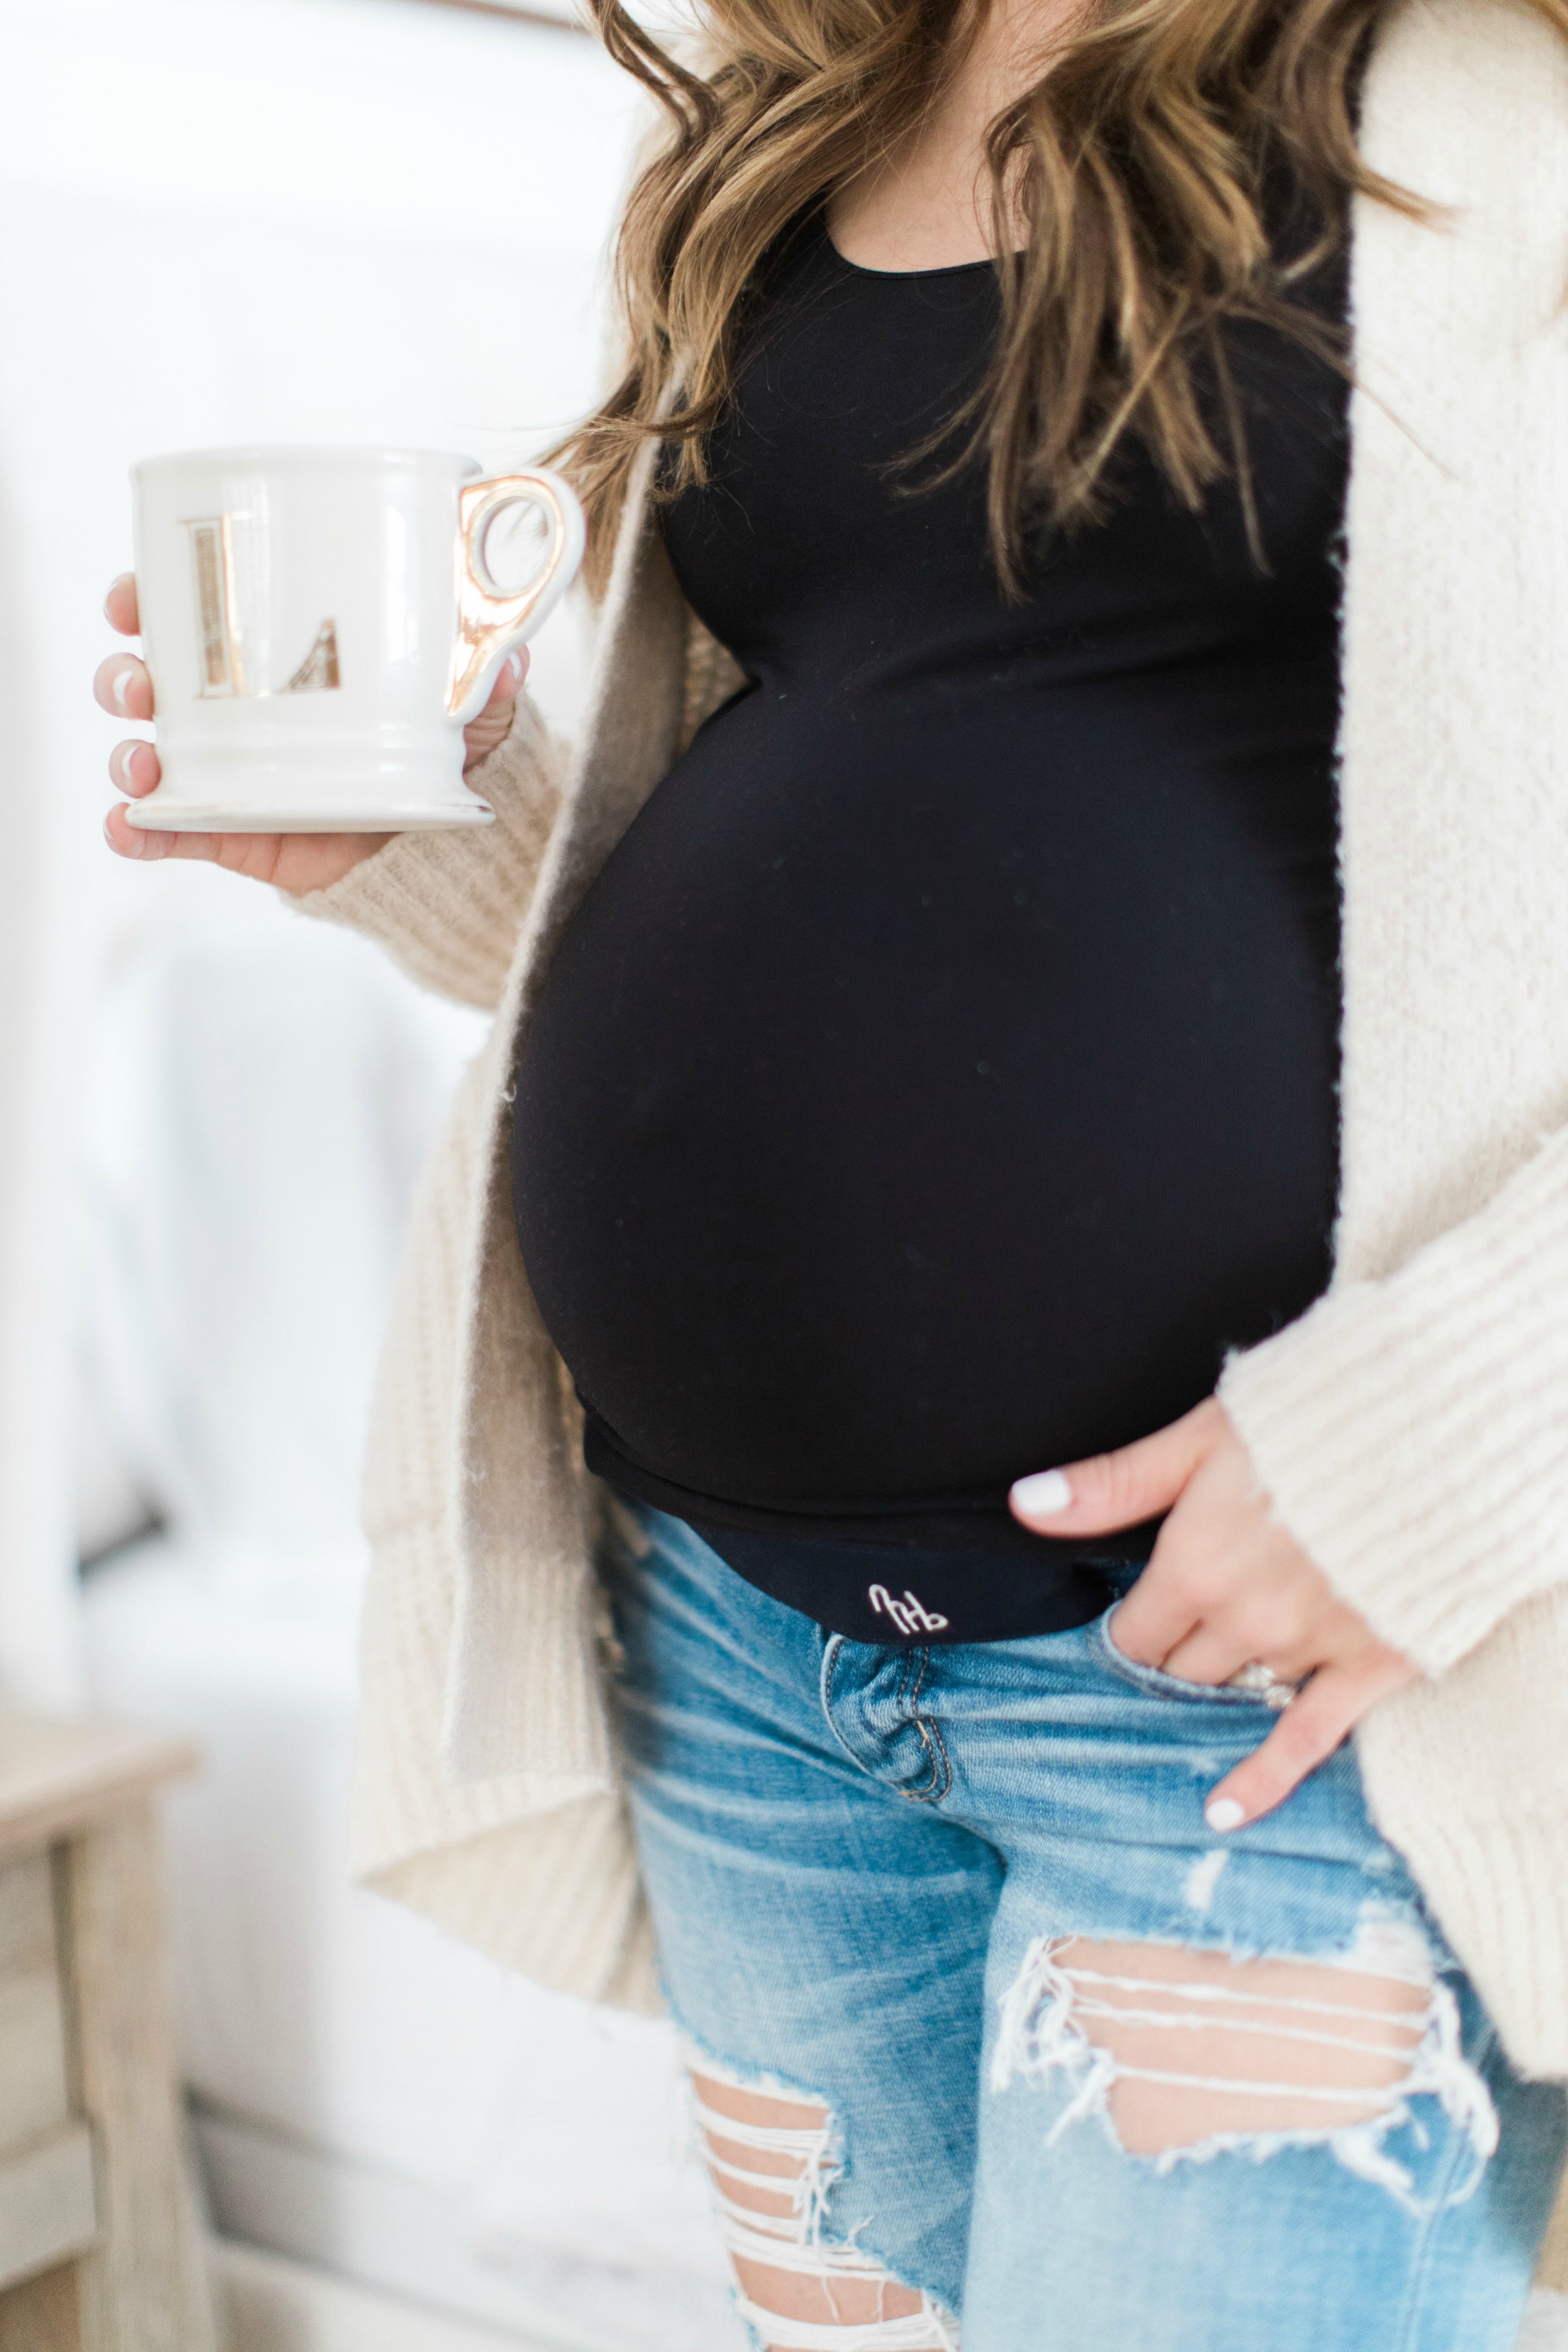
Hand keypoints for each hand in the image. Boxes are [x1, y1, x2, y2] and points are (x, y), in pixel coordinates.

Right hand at [96, 574, 526, 892]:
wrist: (442, 844)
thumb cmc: (436, 749)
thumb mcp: (465, 708)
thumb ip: (481, 681)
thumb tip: (509, 660)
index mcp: (269, 660)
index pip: (193, 616)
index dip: (148, 598)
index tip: (134, 594)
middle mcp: (232, 712)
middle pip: (149, 680)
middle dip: (123, 674)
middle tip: (137, 680)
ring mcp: (224, 776)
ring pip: (147, 754)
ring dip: (126, 751)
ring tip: (141, 759)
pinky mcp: (232, 835)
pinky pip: (167, 833)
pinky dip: (137, 830)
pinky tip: (125, 826)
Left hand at [1009, 1397, 1416, 1828]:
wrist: (1432, 1434)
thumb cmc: (1311, 1421)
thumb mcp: (1201, 1438)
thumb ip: (1114, 1484)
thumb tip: (1026, 1504)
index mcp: (1195, 1565)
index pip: (1135, 1633)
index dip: (1130, 1631)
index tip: (1133, 1627)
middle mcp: (1244, 1619)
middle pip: (1181, 1671)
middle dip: (1173, 1661)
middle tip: (1173, 1654)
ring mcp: (1308, 1649)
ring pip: (1235, 1694)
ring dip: (1220, 1692)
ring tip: (1206, 1694)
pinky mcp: (1370, 1666)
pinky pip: (1305, 1739)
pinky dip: (1263, 1780)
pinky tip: (1223, 1810)